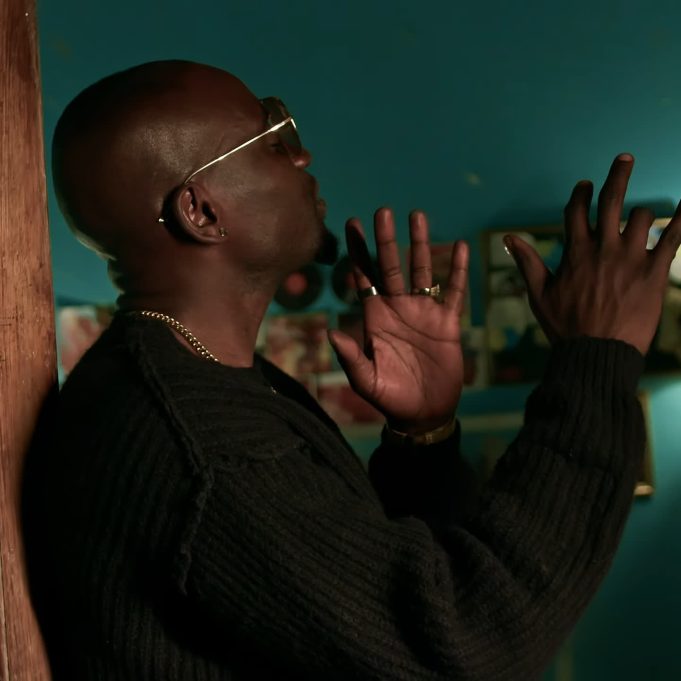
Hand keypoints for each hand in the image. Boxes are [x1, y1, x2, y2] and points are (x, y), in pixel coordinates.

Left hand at [328, 208, 468, 433]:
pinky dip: (457, 270)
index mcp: (374, 318)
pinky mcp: (447, 323)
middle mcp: (397, 308)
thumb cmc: (390, 398)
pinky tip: (459, 246)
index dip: (357, 252)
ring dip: (419, 244)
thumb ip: (351, 357)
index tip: (351, 223)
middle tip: (383, 211)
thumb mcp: (366, 381)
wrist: (423, 413)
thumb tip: (331, 332)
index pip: (363, 277)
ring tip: (417, 215)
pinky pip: (455, 291)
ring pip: (421, 270)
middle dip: (386, 239)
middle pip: (390, 266)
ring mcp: (423, 313)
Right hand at [505, 153, 680, 354]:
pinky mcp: (654, 271)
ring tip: (641, 219)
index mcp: (575, 253)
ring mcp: (630, 257)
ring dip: (641, 214)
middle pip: (610, 200)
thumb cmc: (566, 327)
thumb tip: (508, 238)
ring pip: (641, 216)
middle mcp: (603, 248)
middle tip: (625, 158)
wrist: (597, 353)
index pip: (577, 211)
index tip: (586, 185)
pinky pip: (674, 236)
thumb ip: (527, 262)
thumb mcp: (539, 295)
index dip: (581, 194)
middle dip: (618, 175)